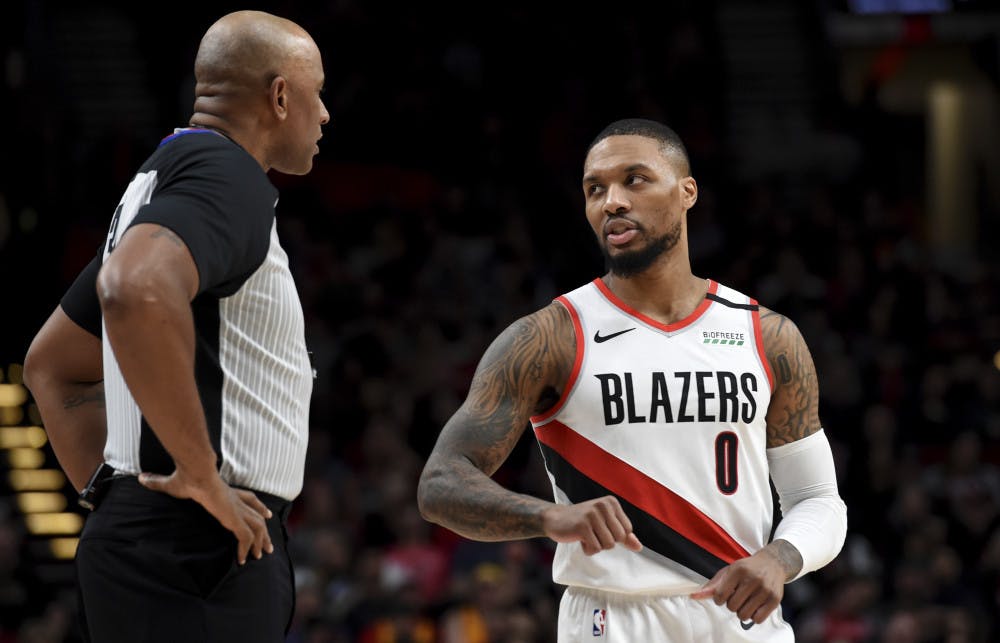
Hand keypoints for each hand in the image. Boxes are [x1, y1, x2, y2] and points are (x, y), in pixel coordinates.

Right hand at [139, 469, 273, 564]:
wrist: (195, 473)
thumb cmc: (186, 476)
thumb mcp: (172, 482)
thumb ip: (159, 483)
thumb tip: (141, 478)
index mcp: (227, 491)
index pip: (249, 498)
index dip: (258, 507)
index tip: (267, 514)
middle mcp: (236, 500)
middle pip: (258, 516)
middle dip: (265, 532)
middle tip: (268, 546)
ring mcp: (236, 509)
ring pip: (257, 528)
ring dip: (259, 543)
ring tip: (260, 557)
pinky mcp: (233, 518)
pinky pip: (245, 537)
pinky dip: (245, 549)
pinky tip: (241, 560)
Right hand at [542, 496, 641, 555]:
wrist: (555, 519)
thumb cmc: (582, 522)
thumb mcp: (605, 524)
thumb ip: (623, 535)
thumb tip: (639, 547)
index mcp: (611, 502)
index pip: (627, 530)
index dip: (614, 535)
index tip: (600, 528)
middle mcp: (603, 505)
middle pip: (619, 538)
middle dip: (606, 541)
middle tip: (592, 533)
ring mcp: (592, 515)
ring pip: (608, 545)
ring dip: (596, 546)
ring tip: (586, 535)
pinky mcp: (582, 526)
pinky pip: (595, 548)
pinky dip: (587, 549)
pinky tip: (579, 539)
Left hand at [689, 545, 787, 623]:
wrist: (773, 563)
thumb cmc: (747, 568)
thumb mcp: (729, 571)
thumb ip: (713, 585)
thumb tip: (694, 596)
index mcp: (738, 570)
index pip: (720, 595)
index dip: (719, 599)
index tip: (723, 595)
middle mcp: (752, 579)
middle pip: (732, 607)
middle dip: (731, 604)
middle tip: (737, 596)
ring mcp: (765, 590)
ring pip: (744, 615)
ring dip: (741, 611)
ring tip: (746, 601)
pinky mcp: (775, 599)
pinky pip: (758, 619)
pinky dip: (753, 616)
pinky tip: (755, 605)